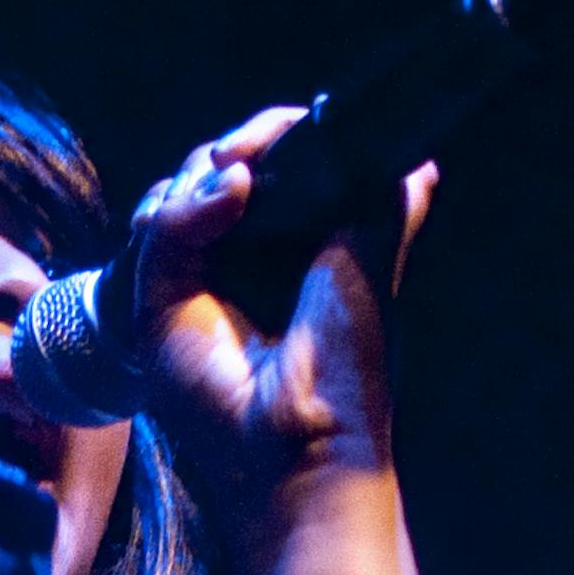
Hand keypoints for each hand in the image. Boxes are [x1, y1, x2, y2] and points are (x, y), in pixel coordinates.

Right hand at [128, 109, 436, 574]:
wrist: (302, 447)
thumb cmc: (344, 374)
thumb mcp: (370, 267)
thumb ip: (380, 208)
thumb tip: (419, 163)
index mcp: (285, 257)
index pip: (268, 175)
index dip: (276, 142)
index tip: (300, 128)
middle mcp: (233, 268)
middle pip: (213, 174)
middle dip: (240, 147)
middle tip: (260, 148)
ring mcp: (191, 286)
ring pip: (176, 194)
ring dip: (206, 171)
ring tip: (239, 178)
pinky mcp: (154, 306)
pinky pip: (158, 230)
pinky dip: (188, 205)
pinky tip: (227, 196)